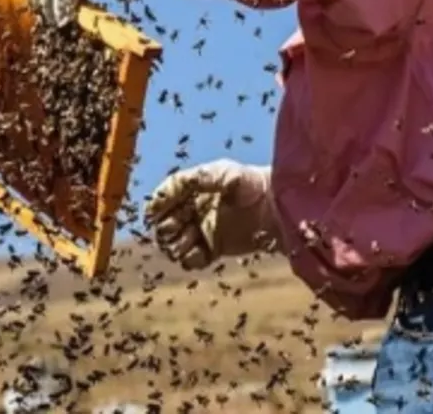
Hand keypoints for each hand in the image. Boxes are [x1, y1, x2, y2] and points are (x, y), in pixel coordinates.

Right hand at [144, 160, 278, 269]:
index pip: (164, 197)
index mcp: (192, 189)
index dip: (156, 205)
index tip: (152, 214)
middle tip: (177, 228)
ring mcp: (202, 230)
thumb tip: (171, 186)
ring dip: (175, 245)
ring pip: (174, 243)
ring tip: (189, 240)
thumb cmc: (254, 183)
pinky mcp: (213, 249)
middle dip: (165, 227)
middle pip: (165, 223)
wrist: (281, 207)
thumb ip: (199, 179)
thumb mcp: (226, 173)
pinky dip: (189, 260)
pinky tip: (200, 253)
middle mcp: (193, 210)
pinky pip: (191, 260)